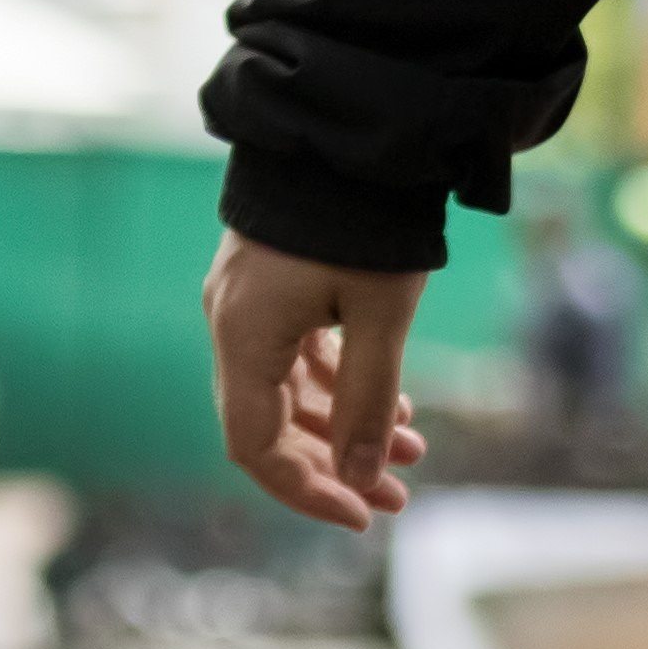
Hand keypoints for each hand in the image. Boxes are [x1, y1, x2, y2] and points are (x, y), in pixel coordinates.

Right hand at [205, 230, 430, 528]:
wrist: (349, 131)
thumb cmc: (364, 222)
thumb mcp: (381, 320)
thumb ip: (368, 405)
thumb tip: (362, 480)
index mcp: (244, 337)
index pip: (256, 447)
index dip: (307, 491)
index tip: (363, 517)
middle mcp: (232, 323)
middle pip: (271, 425)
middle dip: (337, 464)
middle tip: (401, 494)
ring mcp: (249, 301)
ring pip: (290, 391)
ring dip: (347, 425)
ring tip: (415, 447)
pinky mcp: (273, 284)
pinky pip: (298, 356)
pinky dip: (341, 384)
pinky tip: (395, 402)